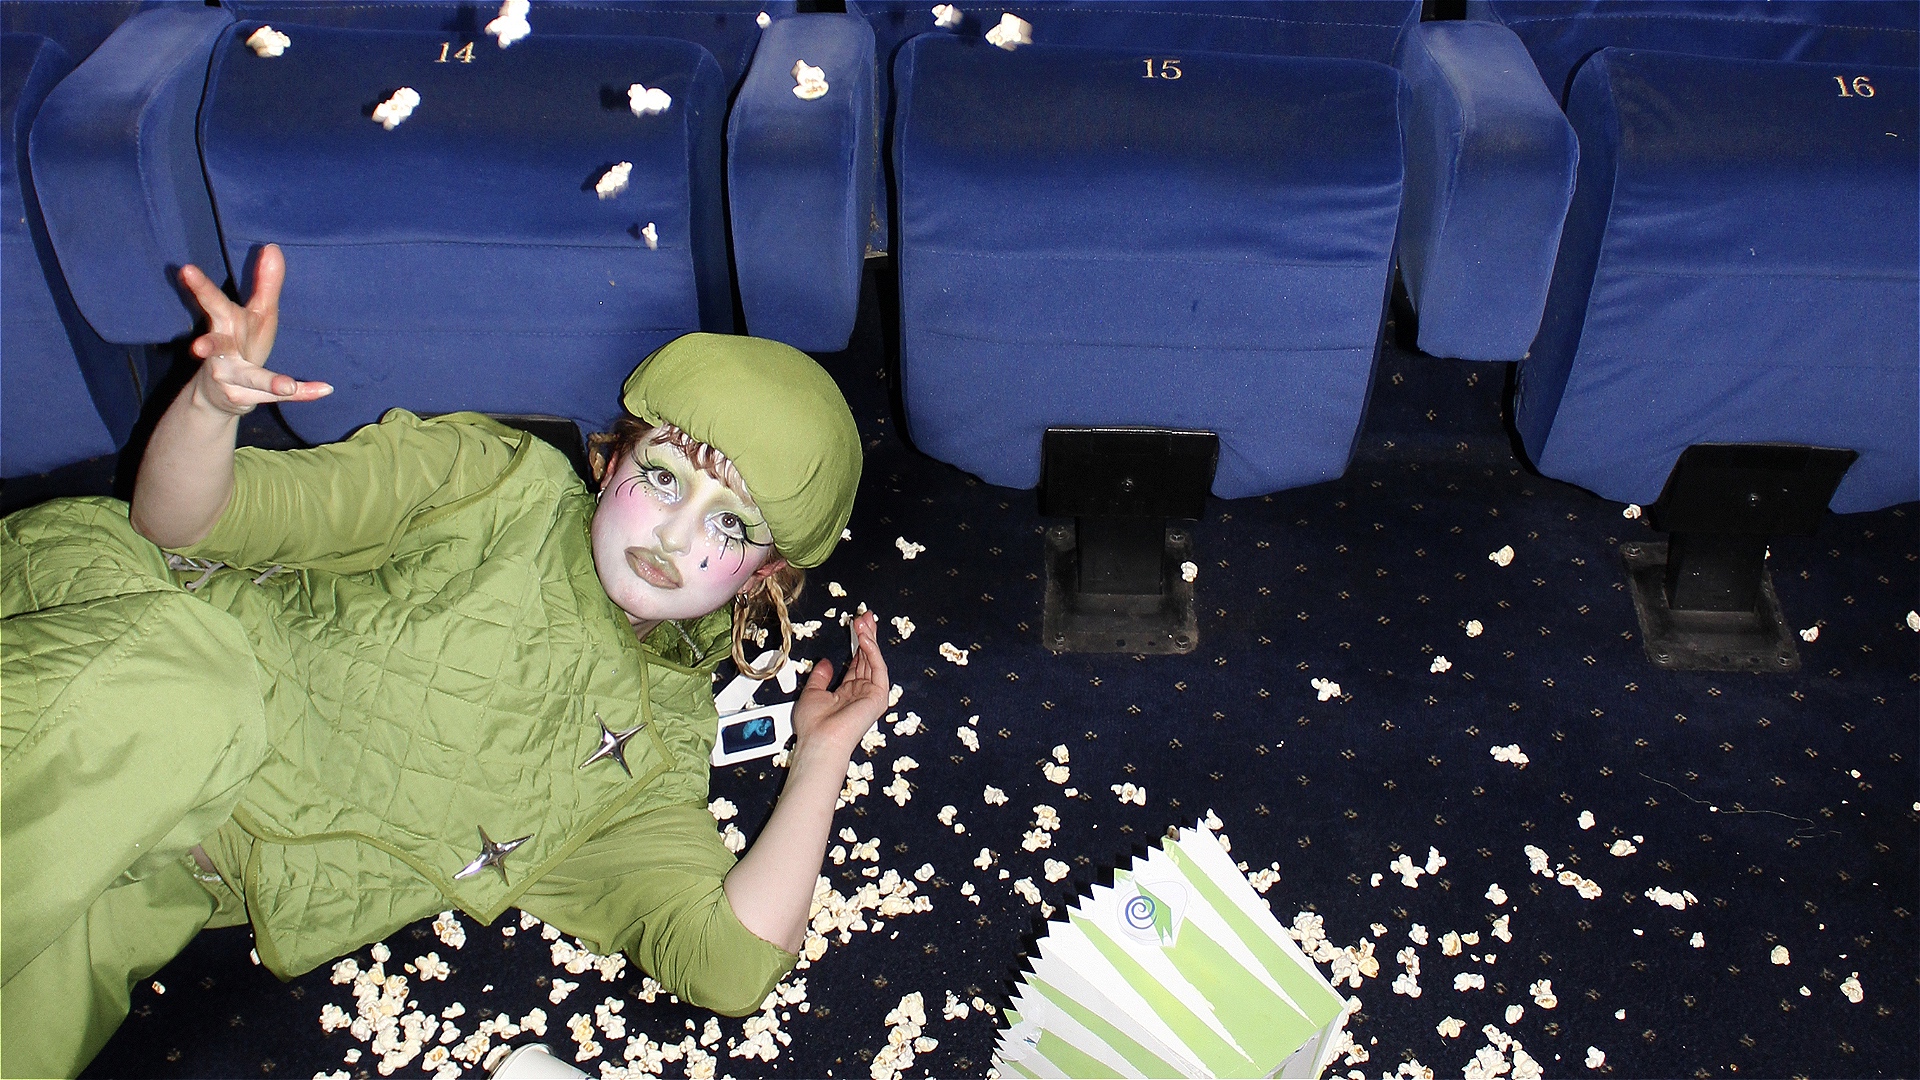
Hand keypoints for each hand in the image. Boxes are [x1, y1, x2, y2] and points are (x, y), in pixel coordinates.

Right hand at [178, 244, 330, 415]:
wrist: (220, 392)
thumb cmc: (240, 342)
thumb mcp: (255, 313)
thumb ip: (265, 283)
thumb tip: (272, 247)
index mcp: (227, 325)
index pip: (212, 303)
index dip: (199, 287)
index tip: (186, 269)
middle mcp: (223, 352)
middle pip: (216, 345)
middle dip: (208, 345)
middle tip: (198, 347)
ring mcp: (232, 378)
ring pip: (249, 379)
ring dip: (267, 382)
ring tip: (287, 386)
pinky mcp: (247, 397)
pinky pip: (277, 396)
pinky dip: (303, 393)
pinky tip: (324, 389)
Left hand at [790, 612, 890, 755]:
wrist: (820, 740)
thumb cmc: (814, 725)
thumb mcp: (812, 693)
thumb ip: (821, 676)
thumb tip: (826, 662)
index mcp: (847, 693)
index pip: (856, 663)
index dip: (855, 644)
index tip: (855, 626)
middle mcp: (861, 692)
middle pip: (867, 658)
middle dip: (866, 636)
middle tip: (865, 616)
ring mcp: (871, 694)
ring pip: (873, 660)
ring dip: (869, 639)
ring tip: (863, 621)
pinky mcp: (878, 697)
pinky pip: (878, 669)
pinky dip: (872, 652)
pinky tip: (864, 638)